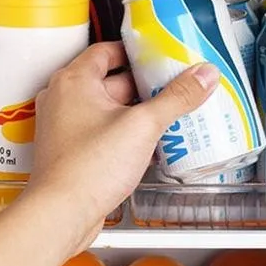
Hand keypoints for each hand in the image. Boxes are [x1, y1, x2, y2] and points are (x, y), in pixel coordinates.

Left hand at [25, 42, 219, 250]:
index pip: (106, 50)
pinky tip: (148, 143)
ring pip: (108, 109)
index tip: (158, 53)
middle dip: (143, 85)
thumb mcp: (143, 125)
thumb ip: (177, 98)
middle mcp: (64, 100)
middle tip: (172, 85)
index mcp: (74, 82)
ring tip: (167, 113)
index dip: (135, 51)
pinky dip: (125, 132)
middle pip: (110, 80)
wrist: (62, 214)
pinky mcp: (72, 152)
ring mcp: (66, 127)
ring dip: (136, 111)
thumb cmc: (88, 168)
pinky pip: (102, 132)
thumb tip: (204, 75)